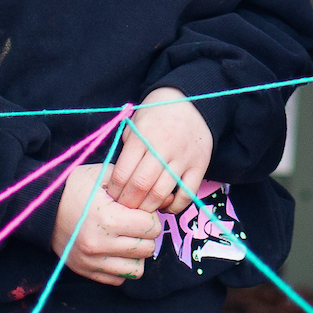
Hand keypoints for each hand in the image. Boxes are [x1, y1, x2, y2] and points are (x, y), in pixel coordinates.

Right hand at [52, 165, 162, 285]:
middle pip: (148, 248)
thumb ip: (133, 183)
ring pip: (136, 269)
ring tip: (127, 239)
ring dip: (136, 254)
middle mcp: (100, 243)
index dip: (150, 216)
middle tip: (135, 224)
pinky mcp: (86, 271)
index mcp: (108, 218)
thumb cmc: (75, 188)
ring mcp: (92, 261)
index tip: (140, 211)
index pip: (152, 227)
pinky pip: (118, 280)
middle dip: (146, 235)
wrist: (42, 209)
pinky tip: (115, 251)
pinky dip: (122, 267)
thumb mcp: (102, 175)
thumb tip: (166, 197)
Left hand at [109, 86, 212, 212]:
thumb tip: (117, 182)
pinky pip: (187, 194)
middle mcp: (163, 147)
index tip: (112, 197)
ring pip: (162, 193)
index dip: (114, 190)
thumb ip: (126, 150)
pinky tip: (164, 206)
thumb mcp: (134, 124)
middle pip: (140, 186)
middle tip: (124, 208)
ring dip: (148, 207)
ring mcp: (183, 157)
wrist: (190, 102)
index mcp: (142, 136)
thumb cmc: (155, 115)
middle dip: (128, 203)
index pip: (122, 173)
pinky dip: (174, 207)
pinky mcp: (200, 165)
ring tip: (141, 209)